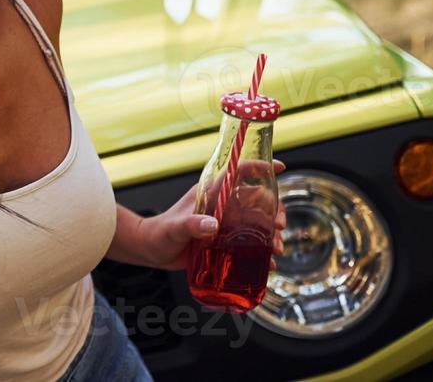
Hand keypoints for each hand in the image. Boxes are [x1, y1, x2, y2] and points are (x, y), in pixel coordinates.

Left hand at [129, 159, 286, 270]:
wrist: (151, 251)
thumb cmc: (160, 233)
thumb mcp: (174, 228)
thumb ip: (190, 225)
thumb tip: (212, 226)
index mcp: (211, 193)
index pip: (237, 173)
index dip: (259, 167)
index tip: (281, 168)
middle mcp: (222, 206)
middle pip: (257, 200)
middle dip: (274, 210)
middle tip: (278, 226)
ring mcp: (225, 224)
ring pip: (258, 223)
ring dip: (272, 234)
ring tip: (277, 248)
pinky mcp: (226, 242)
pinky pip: (250, 244)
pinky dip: (263, 253)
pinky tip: (270, 264)